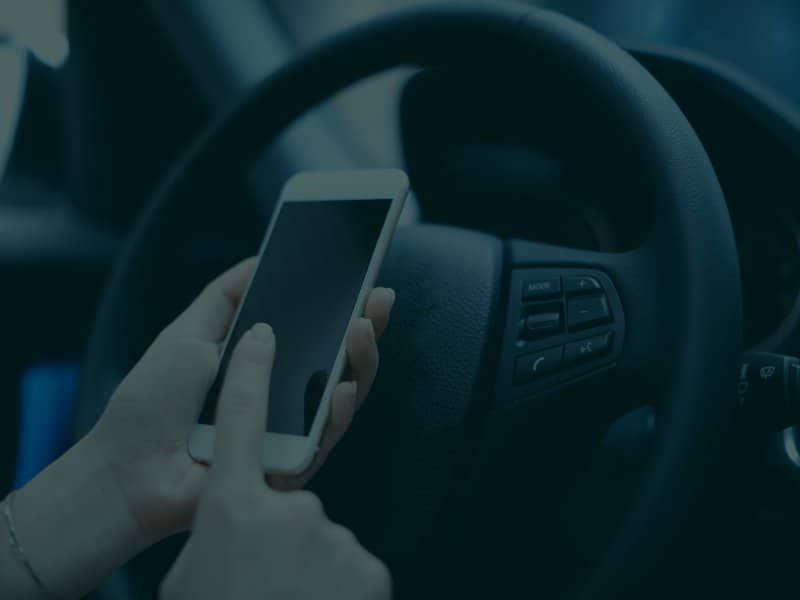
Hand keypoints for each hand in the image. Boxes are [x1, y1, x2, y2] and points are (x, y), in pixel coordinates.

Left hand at [91, 258, 394, 539]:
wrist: (128, 469)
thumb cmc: (151, 403)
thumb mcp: (187, 334)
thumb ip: (224, 297)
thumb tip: (260, 258)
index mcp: (264, 363)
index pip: (318, 332)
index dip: (346, 307)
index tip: (365, 280)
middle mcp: (286, 395)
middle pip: (343, 361)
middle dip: (367, 326)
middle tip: (378, 298)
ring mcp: (291, 431)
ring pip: (345, 396)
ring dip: (360, 361)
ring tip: (360, 328)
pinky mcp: (289, 466)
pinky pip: (325, 439)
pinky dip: (337, 413)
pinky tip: (341, 387)